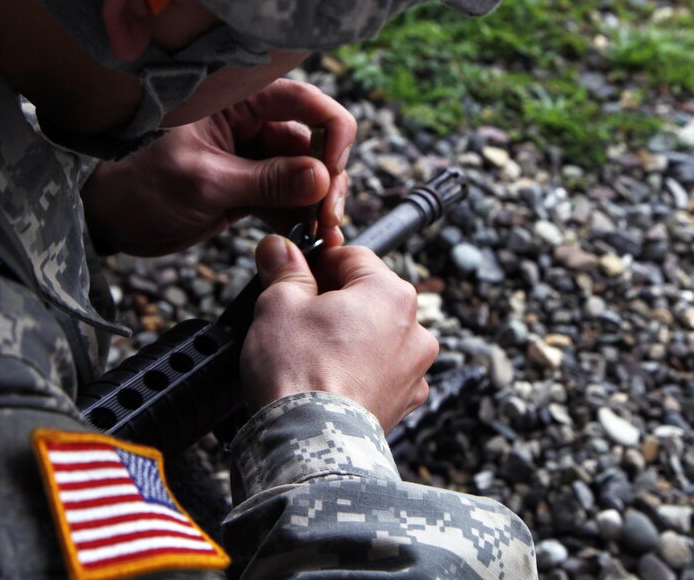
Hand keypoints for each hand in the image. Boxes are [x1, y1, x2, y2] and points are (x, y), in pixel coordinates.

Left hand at [81, 79, 355, 255]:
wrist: (106, 217)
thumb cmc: (137, 183)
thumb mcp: (203, 181)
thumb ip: (264, 181)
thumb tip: (320, 178)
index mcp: (237, 100)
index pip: (304, 102)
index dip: (331, 132)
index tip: (332, 172)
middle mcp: (250, 123)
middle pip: (313, 142)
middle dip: (329, 179)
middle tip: (329, 218)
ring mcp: (251, 158)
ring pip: (305, 175)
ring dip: (320, 205)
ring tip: (325, 237)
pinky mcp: (248, 189)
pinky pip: (287, 199)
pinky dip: (302, 219)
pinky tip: (313, 241)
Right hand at [241, 236, 438, 431]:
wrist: (311, 446)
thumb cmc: (299, 373)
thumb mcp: (279, 305)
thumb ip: (284, 270)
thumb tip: (279, 248)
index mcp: (391, 293)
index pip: (353, 256)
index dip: (317, 262)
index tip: (295, 273)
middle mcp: (415, 329)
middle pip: (367, 297)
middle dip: (332, 301)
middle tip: (294, 316)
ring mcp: (413, 370)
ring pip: (375, 336)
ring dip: (346, 337)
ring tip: (308, 353)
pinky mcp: (403, 403)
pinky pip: (379, 372)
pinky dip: (356, 371)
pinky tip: (326, 379)